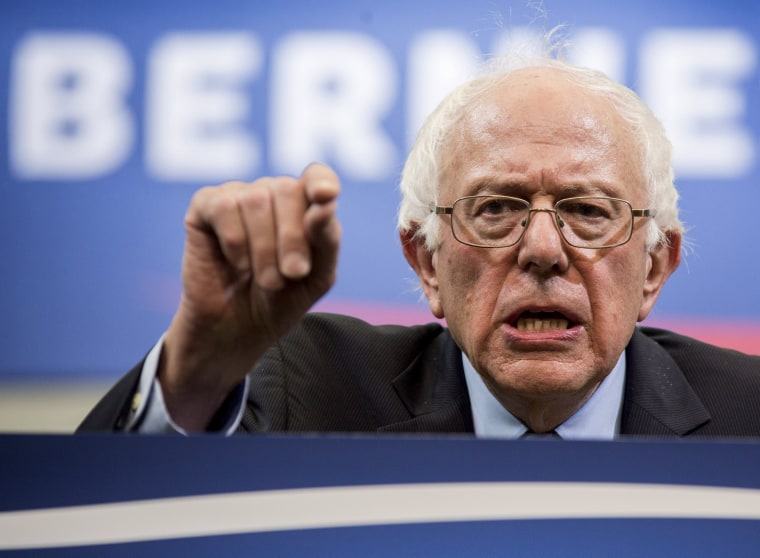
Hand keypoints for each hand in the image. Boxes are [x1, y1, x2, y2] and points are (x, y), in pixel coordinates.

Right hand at [159, 163, 340, 429]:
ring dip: (264, 249)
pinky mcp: (205, 206)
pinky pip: (224, 207)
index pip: (317, 175)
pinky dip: (235, 241)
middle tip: (292, 274)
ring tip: (266, 280)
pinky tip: (237, 264)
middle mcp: (271, 193)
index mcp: (304, 205)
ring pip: (256, 200)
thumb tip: (327, 203)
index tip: (327, 198)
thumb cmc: (280, 300)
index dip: (321, 181)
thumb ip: (328, 240)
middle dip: (292, 238)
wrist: (237, 331)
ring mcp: (237, 195)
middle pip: (287, 189)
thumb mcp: (317, 277)